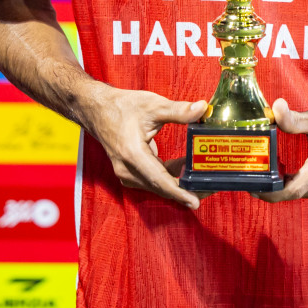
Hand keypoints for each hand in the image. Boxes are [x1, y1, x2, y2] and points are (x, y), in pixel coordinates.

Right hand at [77, 86, 207, 208]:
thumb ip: (179, 110)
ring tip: (203, 177)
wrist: (97, 110)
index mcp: (132, 155)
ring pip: (158, 185)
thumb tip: (203, 109)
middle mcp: (128, 169)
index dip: (179, 192)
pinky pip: (153, 180)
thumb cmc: (122, 106)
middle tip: (210, 187)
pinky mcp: (130, 173)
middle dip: (186, 189)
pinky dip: (169, 176)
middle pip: (162, 187)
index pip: (160, 180)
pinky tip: (184, 165)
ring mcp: (127, 174)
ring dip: (179, 182)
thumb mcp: (152, 105)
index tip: (195, 202)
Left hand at [255, 98, 307, 201]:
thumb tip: (273, 109)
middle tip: (257, 173)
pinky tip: (292, 171)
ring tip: (272, 170)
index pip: (291, 190)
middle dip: (274, 186)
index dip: (269, 192)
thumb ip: (294, 119)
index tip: (253, 187)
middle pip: (295, 192)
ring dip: (288, 184)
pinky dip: (301, 184)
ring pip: (304, 193)